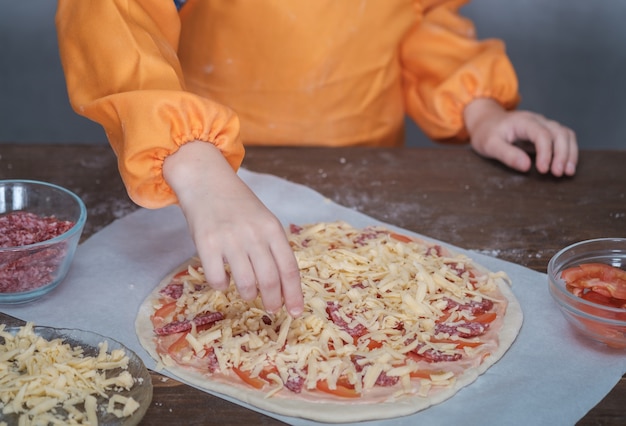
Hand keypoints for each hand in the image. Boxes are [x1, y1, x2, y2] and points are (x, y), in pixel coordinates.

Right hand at [163, 141, 303, 316]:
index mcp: (272, 229)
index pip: (289, 268)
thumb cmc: (238, 204)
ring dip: (248, 295)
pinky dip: (222, 286)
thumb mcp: (264, 219)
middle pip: (270, 280)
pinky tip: (223, 280)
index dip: (294, 294)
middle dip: (272, 301)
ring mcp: (229, 239)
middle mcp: (254, 235)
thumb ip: (273, 247)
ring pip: (246, 284)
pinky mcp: (206, 244)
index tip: (295, 311)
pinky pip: (218, 279)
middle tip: (271, 308)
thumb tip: (283, 285)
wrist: (206, 180)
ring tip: (247, 292)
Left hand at [464, 98, 577, 175]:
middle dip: (562, 154)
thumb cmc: (486, 133)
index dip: (546, 152)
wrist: (486, 122)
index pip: (542, 134)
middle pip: (559, 133)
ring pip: (566, 134)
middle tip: (558, 173)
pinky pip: (564, 138)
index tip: (543, 169)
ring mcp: (544, 125)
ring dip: (570, 153)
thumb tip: (526, 166)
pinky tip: (566, 165)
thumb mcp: (490, 145)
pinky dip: (568, 151)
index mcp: (523, 122)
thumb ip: (507, 154)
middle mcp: (538, 120)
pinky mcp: (546, 132)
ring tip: (568, 172)